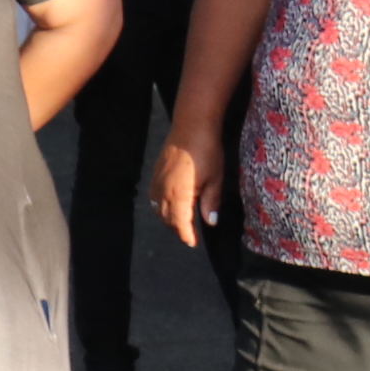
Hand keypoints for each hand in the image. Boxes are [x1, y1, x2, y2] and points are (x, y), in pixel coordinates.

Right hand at [151, 124, 225, 247]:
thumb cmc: (207, 152)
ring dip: (168, 219)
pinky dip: (160, 206)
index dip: (186, 235)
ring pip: (158, 209)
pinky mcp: (155, 173)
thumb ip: (211, 203)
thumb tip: (210, 222)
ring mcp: (157, 182)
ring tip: (180, 223)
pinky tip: (169, 205)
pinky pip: (154, 197)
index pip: (180, 223)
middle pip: (167, 218)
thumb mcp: (215, 180)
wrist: (191, 127)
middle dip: (177, 229)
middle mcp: (164, 191)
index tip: (193, 243)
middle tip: (189, 235)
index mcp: (179, 195)